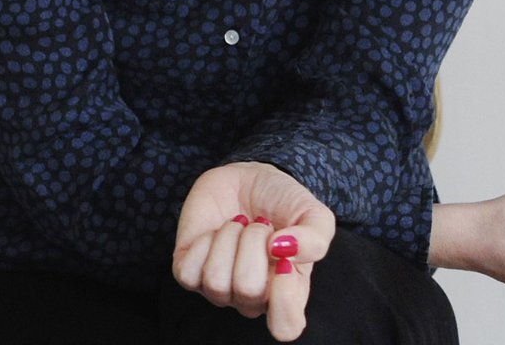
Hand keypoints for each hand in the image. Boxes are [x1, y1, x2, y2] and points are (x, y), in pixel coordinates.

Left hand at [173, 161, 335, 340]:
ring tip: (239, 224)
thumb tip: (288, 252)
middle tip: (260, 224)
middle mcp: (252, 298)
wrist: (247, 176)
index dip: (284, 302)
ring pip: (216, 281)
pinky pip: (189, 273)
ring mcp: (220, 289)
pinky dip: (204, 242)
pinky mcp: (190, 273)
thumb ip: (315, 238)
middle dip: (254, 241)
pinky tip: (216, 231)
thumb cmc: (282, 201)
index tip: (285, 263)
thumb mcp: (313, 213)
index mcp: (287, 293)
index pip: (285, 327)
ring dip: (229, 237)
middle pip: (248, 291)